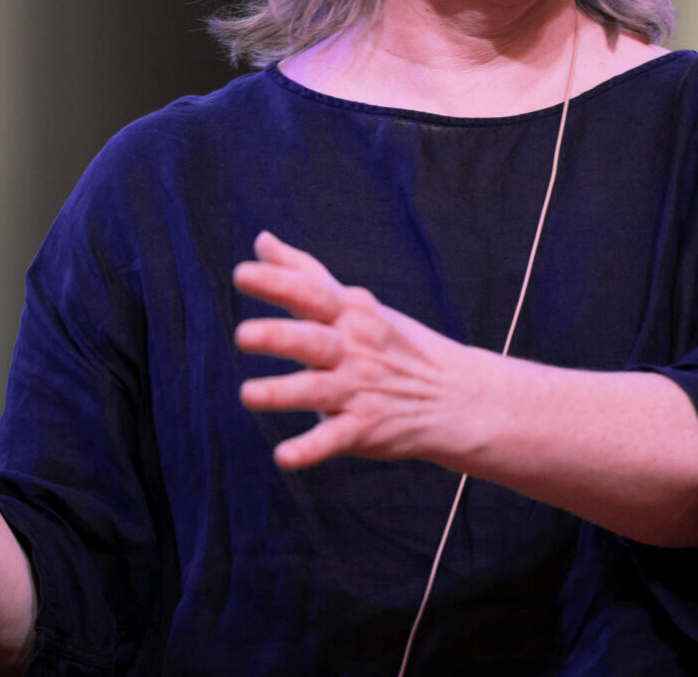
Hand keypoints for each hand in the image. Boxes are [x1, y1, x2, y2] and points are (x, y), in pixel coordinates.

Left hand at [233, 232, 473, 469]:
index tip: (242, 273)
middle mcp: (353, 349)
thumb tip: (261, 240)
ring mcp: (360, 389)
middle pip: (312, 340)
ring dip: (282, 392)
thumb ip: (304, 274)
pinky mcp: (365, 428)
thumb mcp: (356, 304)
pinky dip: (311, 449)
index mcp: (350, 314)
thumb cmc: (392, 343)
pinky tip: (284, 457)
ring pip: (317, 390)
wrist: (456, 395)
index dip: (277, 283)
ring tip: (248, 394)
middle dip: (279, 337)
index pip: (311, 293)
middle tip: (242, 335)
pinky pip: (335, 439)